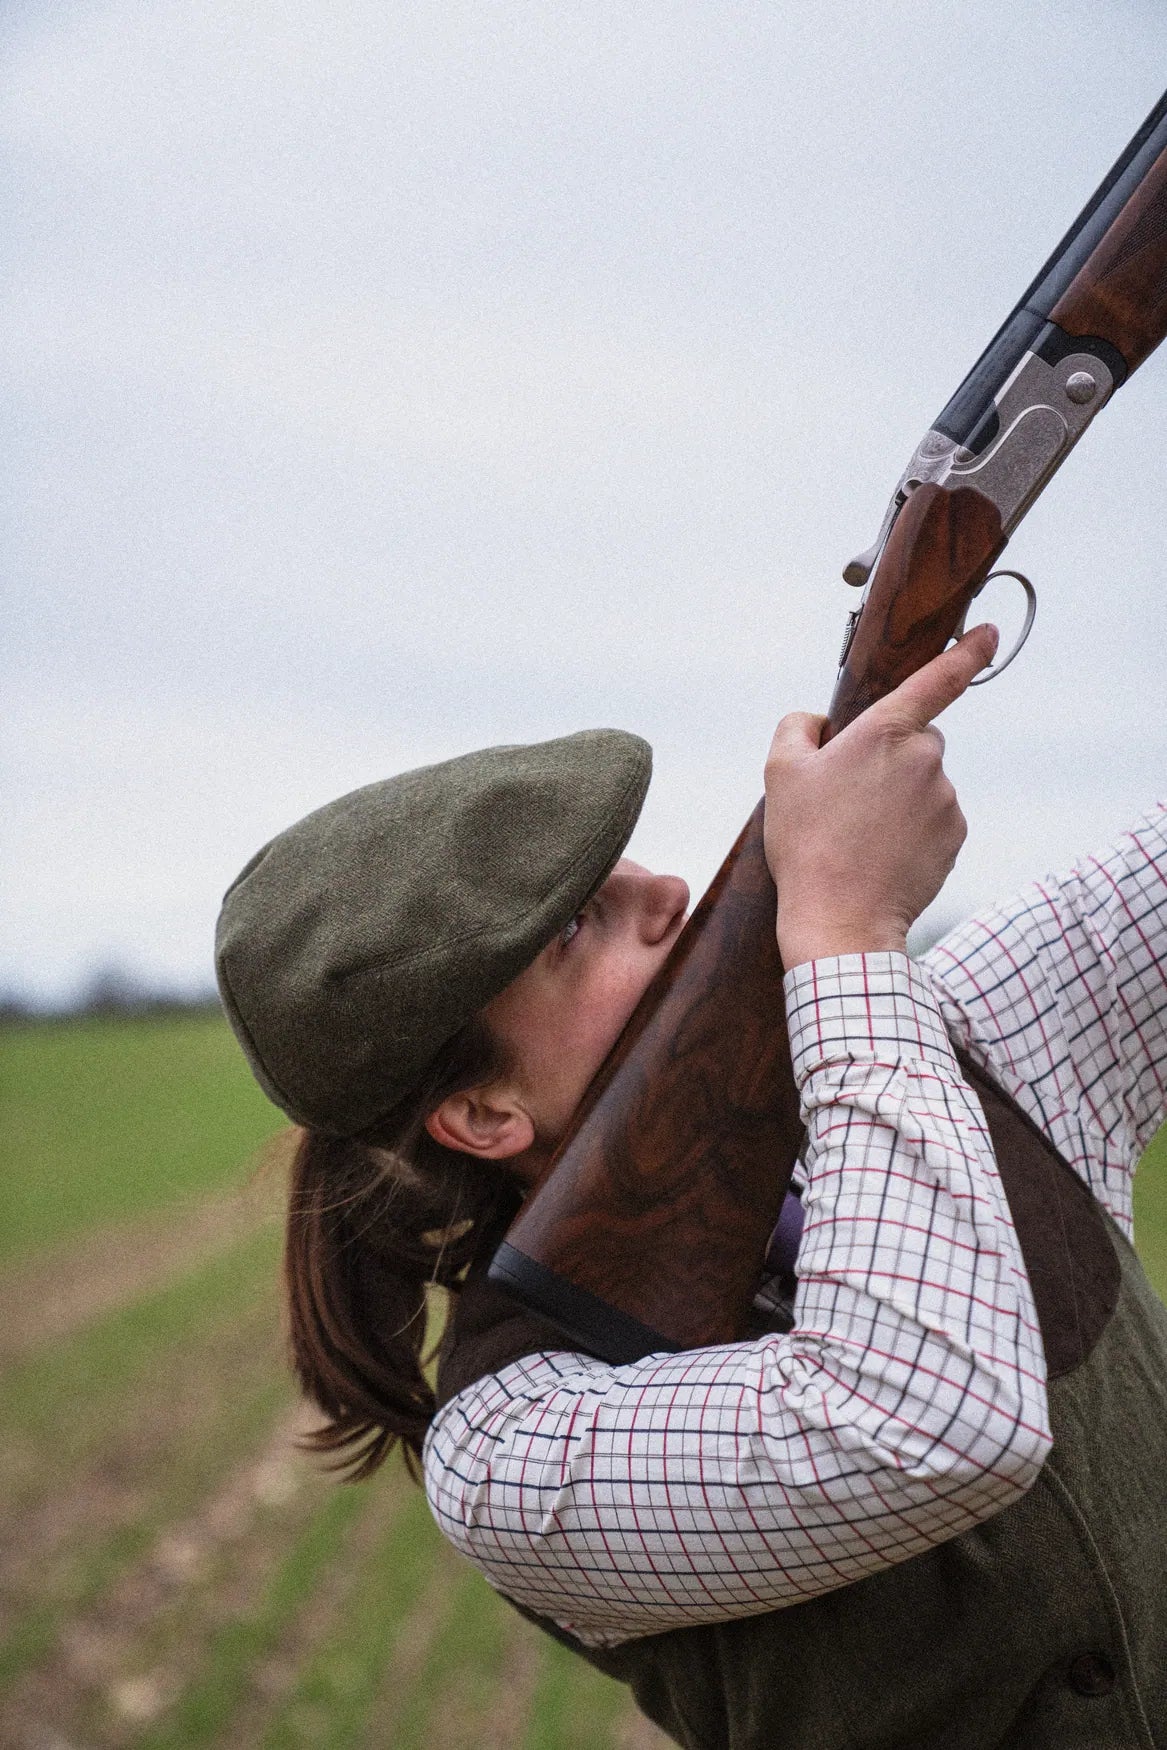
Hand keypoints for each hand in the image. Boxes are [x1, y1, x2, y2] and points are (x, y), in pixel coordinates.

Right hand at [764, 625, 997, 967]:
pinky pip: (935, 816)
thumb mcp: (779, 773)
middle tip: (849, 795)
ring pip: (924, 781)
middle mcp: (925, 758)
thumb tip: (819, 723)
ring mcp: (946, 798)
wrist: (841, 919)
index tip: (988, 632)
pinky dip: (913, 828)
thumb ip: (797, 726)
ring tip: (860, 833)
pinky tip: (882, 851)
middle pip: (917, 738)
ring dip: (899, 796)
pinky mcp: (955, 834)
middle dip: (890, 756)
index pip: (938, 679)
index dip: (967, 651)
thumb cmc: (806, 844)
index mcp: (884, 732)